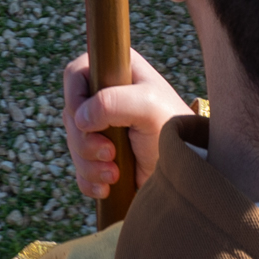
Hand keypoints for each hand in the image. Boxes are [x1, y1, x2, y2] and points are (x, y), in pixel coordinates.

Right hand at [63, 48, 190, 203]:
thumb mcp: (148, 106)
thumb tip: (80, 119)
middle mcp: (105, 96)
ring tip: (114, 173)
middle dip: (84, 141)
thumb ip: (112, 102)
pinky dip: (89, 180)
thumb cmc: (173, 129)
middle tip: (110, 154)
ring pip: (73, 144)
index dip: (74, 100)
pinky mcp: (101, 155)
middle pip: (71, 115)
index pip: (75, 75)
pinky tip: (106, 186)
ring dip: (89, 164)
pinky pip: (79, 168)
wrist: (187, 171)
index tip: (87, 123)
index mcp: (115, 72)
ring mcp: (102, 127)